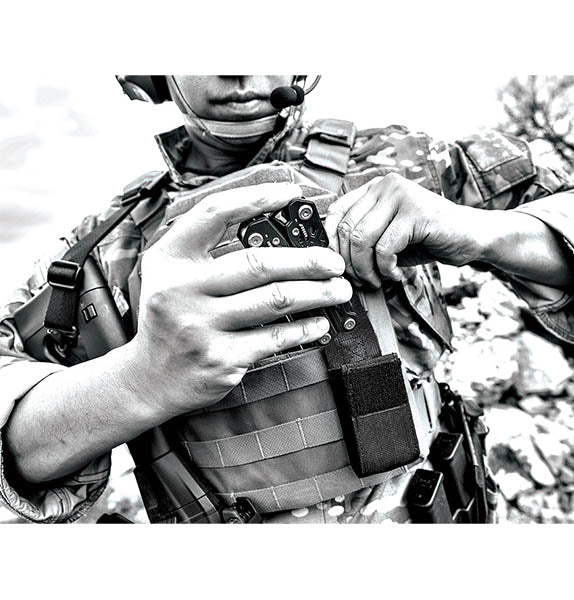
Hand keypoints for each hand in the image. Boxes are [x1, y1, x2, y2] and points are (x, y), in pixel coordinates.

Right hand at [129, 182, 350, 417]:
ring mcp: (200, 327)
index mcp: (170, 259)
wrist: (149, 379)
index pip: (215, 213)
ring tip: (338, 290)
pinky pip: (274, 338)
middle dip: (307, 260)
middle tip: (334, 262)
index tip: (292, 194)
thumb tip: (273, 231)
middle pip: (258, 264)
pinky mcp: (220, 359)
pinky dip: (304, 329)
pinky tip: (320, 323)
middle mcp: (181, 290)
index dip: (257, 198)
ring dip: (316, 293)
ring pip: (274, 300)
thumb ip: (207, 251)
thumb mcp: (171, 275)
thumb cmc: (170, 319)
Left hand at [324, 173, 485, 287]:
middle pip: (345, 228)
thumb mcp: (387, 237)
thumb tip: (331, 259)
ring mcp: (401, 196)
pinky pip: (384, 248)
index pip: (336, 212)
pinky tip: (396, 274)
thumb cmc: (427, 238)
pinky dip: (385, 269)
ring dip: (365, 269)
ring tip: (378, 279)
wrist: (471, 236)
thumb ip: (362, 240)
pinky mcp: (415, 212)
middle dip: (348, 263)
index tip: (338, 266)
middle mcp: (386, 185)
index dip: (331, 244)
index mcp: (375, 188)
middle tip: (360, 280)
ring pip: (361, 239)